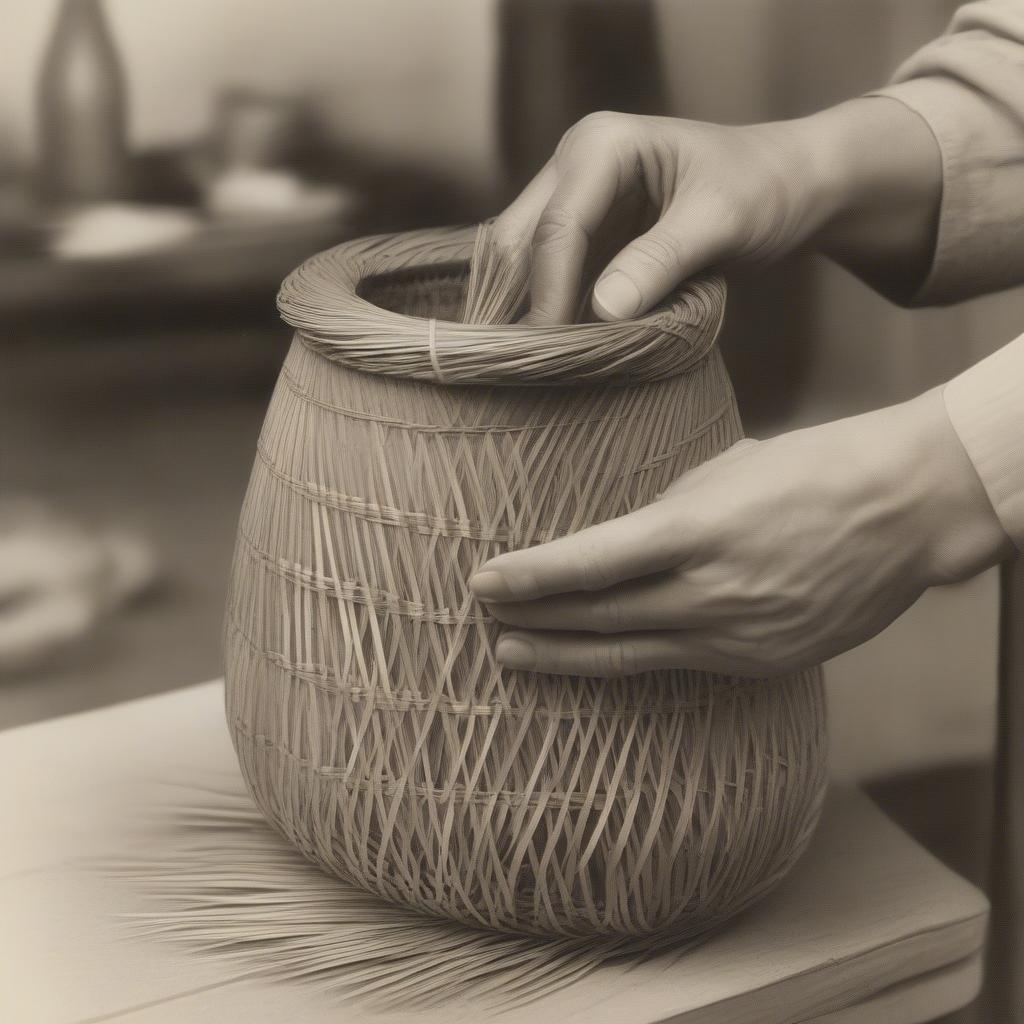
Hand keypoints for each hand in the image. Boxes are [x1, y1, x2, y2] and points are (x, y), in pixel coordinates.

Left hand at [470, 389, 1011, 677]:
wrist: (905, 511)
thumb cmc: (813, 469)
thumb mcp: (724, 470)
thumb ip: (666, 515)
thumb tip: (617, 542)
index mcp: (698, 529)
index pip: (589, 563)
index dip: (530, 577)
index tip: (484, 581)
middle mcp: (711, 591)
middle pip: (598, 616)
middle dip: (533, 618)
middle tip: (484, 616)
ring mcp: (737, 635)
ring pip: (629, 654)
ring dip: (565, 654)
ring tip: (513, 654)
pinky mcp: (760, 661)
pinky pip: (676, 664)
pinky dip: (626, 660)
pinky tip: (594, 658)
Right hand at [493, 99, 940, 323]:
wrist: (794, 186)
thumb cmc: (766, 188)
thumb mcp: (720, 221)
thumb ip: (661, 261)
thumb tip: (602, 310)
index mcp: (600, 146)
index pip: (558, 226)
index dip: (550, 290)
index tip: (555, 349)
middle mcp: (574, 168)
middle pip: (520, 242)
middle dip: (522, 300)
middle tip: (530, 364)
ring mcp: (577, 203)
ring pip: (527, 264)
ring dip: (534, 309)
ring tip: (541, 365)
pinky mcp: (589, 238)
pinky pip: (554, 279)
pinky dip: (555, 312)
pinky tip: (560, 349)